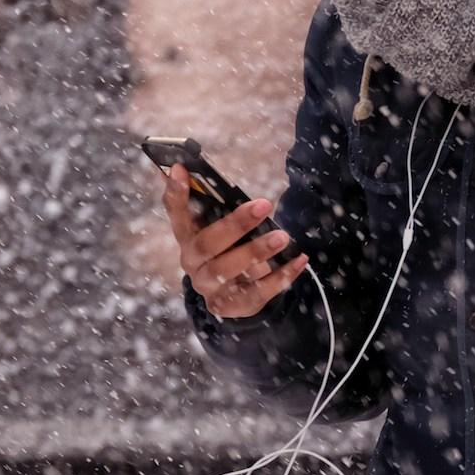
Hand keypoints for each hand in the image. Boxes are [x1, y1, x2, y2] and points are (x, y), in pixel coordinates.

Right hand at [164, 165, 308, 318]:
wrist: (230, 294)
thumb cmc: (226, 248)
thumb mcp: (219, 227)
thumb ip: (213, 202)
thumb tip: (193, 168)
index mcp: (187, 236)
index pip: (176, 213)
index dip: (176, 193)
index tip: (181, 168)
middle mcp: (193, 262)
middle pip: (208, 244)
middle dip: (236, 224)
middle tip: (264, 205)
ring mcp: (209, 287)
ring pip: (229, 269)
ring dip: (257, 251)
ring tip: (283, 236)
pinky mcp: (230, 306)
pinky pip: (256, 293)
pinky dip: (280, 276)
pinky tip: (299, 260)